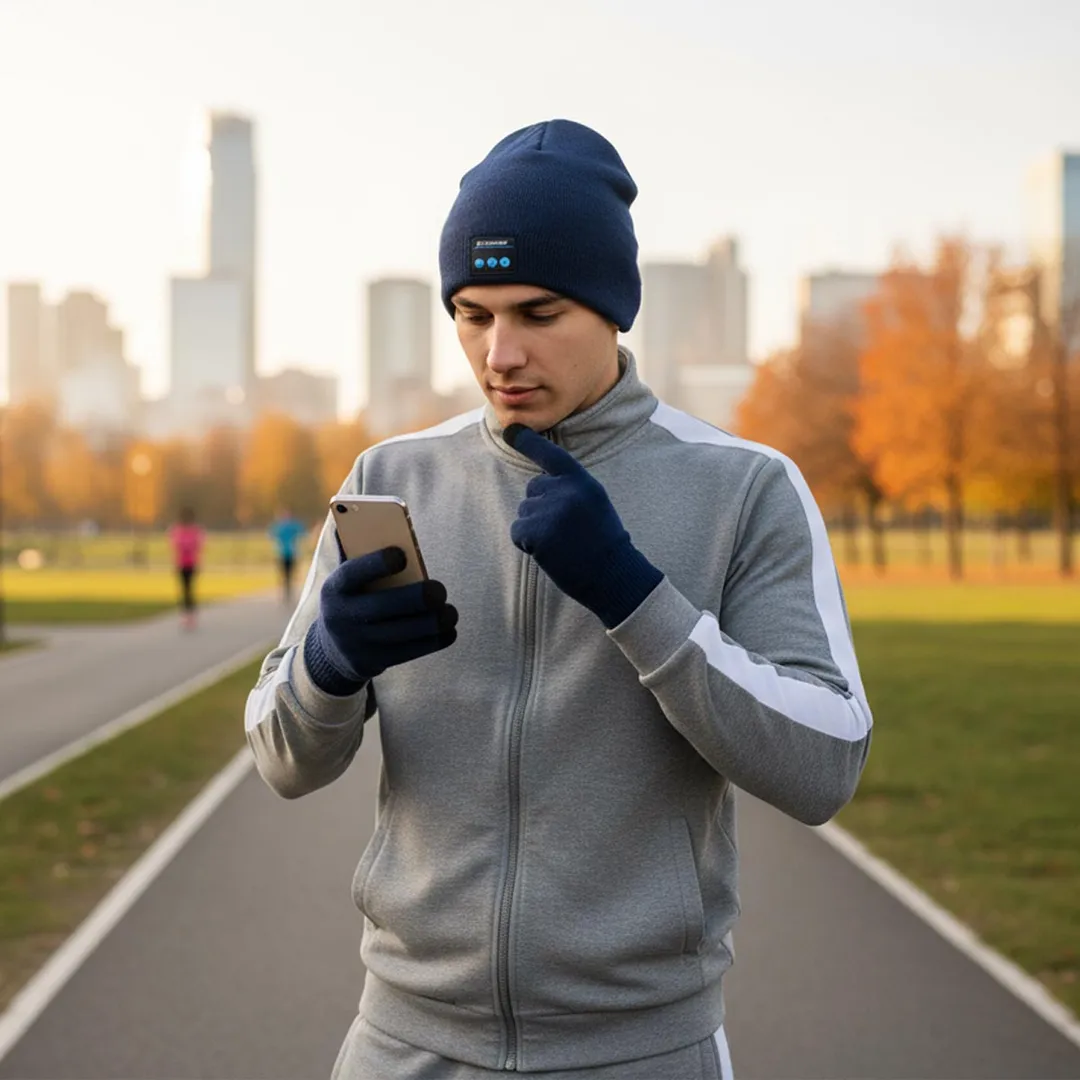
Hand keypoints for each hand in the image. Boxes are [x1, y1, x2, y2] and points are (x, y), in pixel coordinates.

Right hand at [304, 546, 457, 695]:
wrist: (332, 650)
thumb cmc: (352, 598)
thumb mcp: (346, 578)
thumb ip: (355, 550)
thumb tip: (359, 513)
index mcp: (334, 588)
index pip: (353, 573)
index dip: (377, 563)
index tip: (402, 554)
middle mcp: (342, 617)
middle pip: (384, 606)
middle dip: (417, 598)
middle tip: (440, 590)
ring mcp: (358, 643)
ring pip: (402, 633)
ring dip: (432, 622)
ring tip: (450, 612)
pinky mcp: (375, 661)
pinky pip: (410, 652)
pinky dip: (434, 640)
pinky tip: (449, 630)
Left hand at [504, 424, 661, 628]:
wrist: (613, 574)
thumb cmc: (602, 542)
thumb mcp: (593, 502)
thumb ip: (569, 488)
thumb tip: (537, 485)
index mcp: (582, 481)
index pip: (551, 454)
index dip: (528, 441)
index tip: (511, 430)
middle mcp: (565, 490)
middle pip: (533, 489)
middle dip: (541, 507)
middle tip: (567, 530)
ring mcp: (550, 510)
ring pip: (524, 511)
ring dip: (536, 528)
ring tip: (562, 542)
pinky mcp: (537, 531)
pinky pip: (518, 531)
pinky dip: (527, 544)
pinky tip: (550, 552)